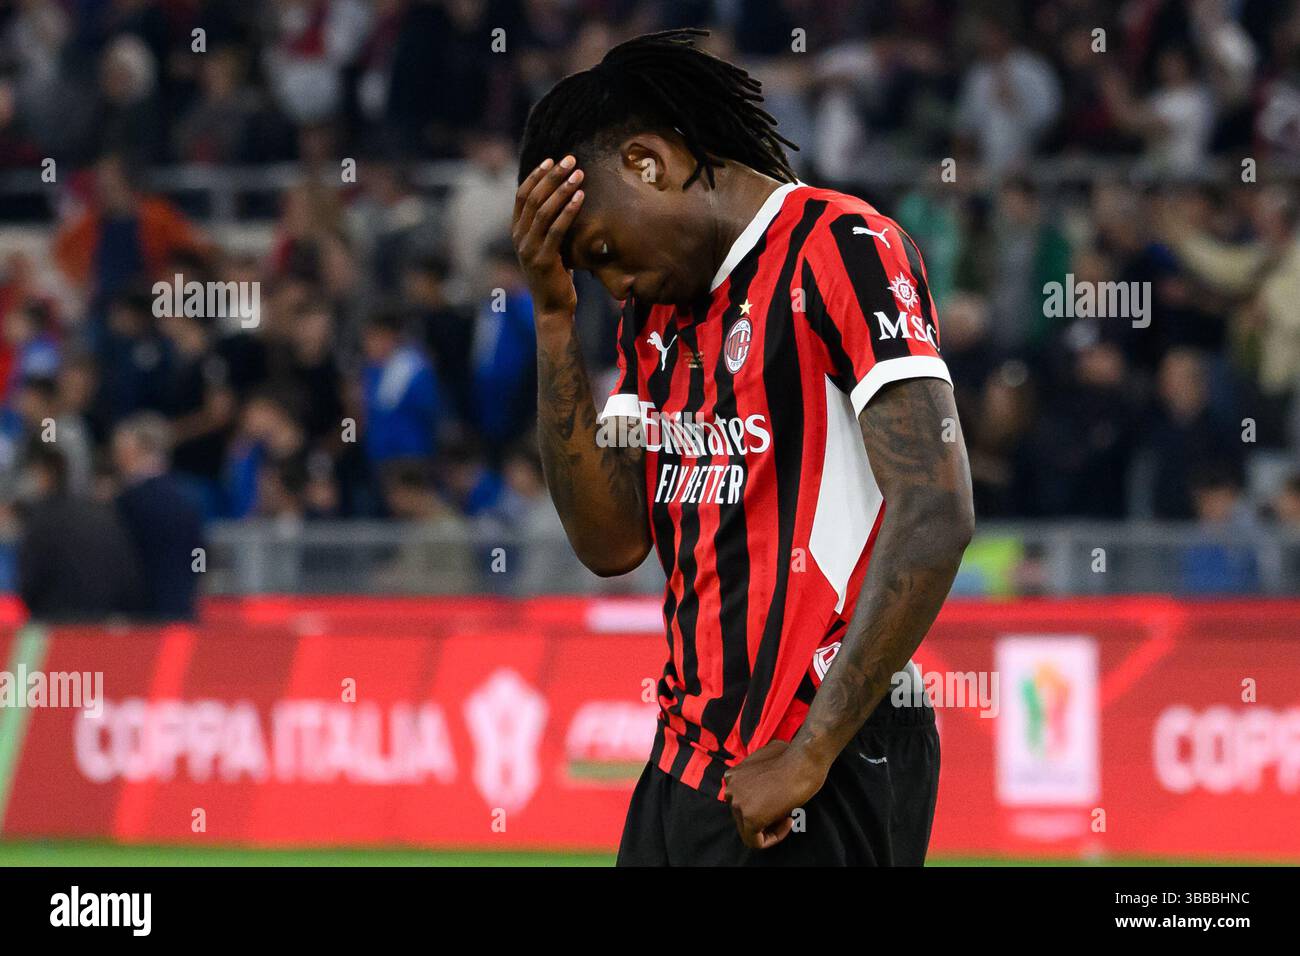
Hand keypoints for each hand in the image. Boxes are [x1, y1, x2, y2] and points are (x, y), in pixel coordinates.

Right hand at [512, 155, 585, 316]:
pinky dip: (568, 211)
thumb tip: (566, 199)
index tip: (552, 160)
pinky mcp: (543, 260)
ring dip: (562, 189)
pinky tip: (580, 197)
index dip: (536, 175)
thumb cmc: (556, 274)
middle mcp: (519, 238)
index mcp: (517, 231)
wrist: (553, 307)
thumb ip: (550, 225)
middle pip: (533, 198)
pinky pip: (556, 230)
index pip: (522, 195)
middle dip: (552, 176)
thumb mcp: (548, 245)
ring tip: (579, 174)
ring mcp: (529, 249)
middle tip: (570, 160)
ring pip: (543, 211)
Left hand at [723, 740, 828, 849]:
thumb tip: (762, 785)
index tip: (780, 801)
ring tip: (788, 816)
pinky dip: (774, 838)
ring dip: (770, 828)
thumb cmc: (792, 756)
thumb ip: (756, 773)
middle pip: (743, 817)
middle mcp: (730, 789)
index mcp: (732, 776)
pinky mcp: (750, 818)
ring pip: (749, 831)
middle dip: (764, 818)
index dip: (762, 806)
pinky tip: (788, 822)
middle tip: (785, 812)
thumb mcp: (766, 758)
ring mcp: (738, 803)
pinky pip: (757, 842)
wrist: (803, 759)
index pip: (742, 803)